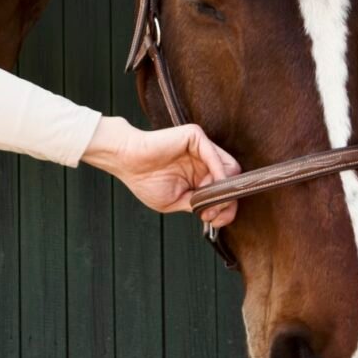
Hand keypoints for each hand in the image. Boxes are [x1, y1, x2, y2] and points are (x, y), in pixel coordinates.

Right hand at [81, 117, 239, 225]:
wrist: (126, 162)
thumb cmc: (145, 181)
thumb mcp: (176, 201)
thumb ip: (198, 204)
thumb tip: (220, 211)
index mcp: (198, 177)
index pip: (224, 192)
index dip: (225, 208)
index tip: (213, 220)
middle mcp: (203, 161)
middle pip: (232, 181)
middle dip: (227, 200)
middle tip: (212, 211)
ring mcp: (201, 148)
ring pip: (230, 168)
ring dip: (224, 188)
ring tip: (211, 200)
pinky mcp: (195, 137)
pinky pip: (215, 155)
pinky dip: (218, 172)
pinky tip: (211, 185)